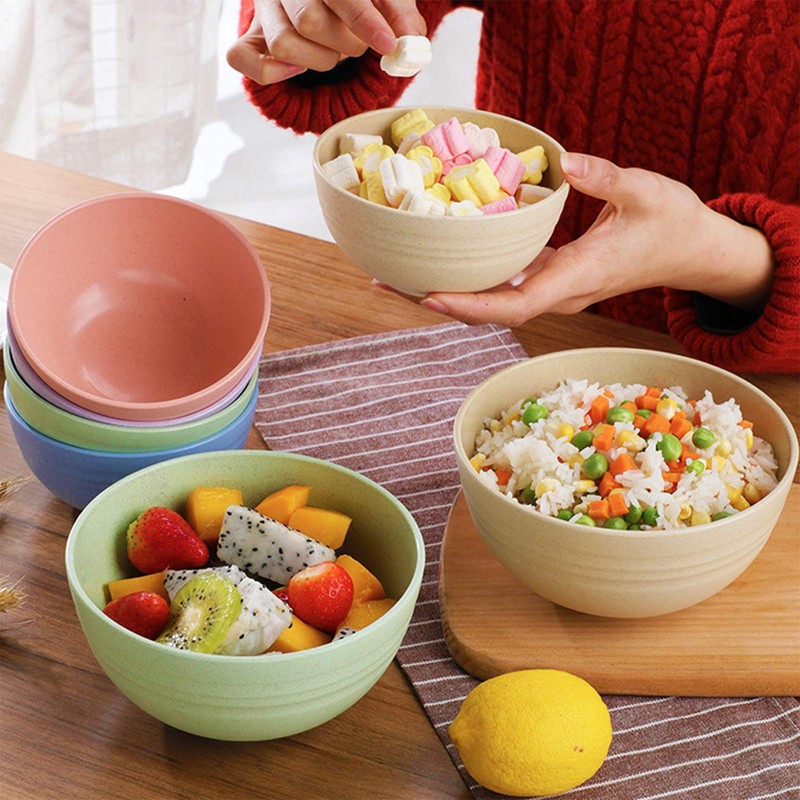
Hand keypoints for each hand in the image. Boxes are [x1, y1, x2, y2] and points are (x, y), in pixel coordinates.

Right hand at [227, 0, 425, 84]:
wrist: (324, 3)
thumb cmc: (354, 0)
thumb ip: (400, 15)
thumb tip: (411, 42)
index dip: (364, 22)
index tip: (388, 44)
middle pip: (309, 21)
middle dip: (345, 44)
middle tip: (358, 44)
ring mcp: (261, 11)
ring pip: (284, 44)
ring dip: (321, 60)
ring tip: (336, 52)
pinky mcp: (247, 38)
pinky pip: (243, 60)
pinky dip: (273, 73)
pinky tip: (300, 68)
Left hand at [412, 153, 774, 326]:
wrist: (692, 251)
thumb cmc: (673, 223)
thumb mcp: (647, 191)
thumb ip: (606, 178)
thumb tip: (566, 161)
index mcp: (579, 276)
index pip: (516, 305)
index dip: (470, 306)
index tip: (428, 297)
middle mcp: (560, 293)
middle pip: (489, 310)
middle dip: (437, 301)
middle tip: (384, 280)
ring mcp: (554, 290)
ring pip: (492, 301)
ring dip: (445, 293)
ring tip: (395, 275)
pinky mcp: (552, 278)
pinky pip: (504, 285)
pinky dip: (470, 279)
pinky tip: (441, 263)